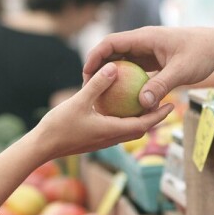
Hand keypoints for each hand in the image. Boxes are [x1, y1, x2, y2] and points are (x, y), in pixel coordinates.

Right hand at [34, 62, 174, 161]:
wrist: (42, 147)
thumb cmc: (59, 126)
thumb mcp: (79, 101)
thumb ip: (97, 85)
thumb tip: (114, 67)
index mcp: (112, 131)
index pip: (143, 125)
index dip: (159, 115)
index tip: (171, 105)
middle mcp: (111, 138)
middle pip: (140, 129)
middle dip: (154, 118)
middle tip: (165, 103)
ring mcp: (103, 141)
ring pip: (128, 130)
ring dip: (140, 120)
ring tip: (147, 104)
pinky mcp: (95, 140)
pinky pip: (116, 129)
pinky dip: (124, 120)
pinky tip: (120, 107)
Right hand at [84, 26, 213, 110]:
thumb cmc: (202, 54)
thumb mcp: (181, 71)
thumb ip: (161, 86)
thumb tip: (142, 104)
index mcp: (145, 38)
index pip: (111, 43)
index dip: (95, 57)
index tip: (86, 74)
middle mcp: (143, 43)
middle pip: (112, 53)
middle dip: (98, 69)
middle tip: (88, 89)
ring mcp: (148, 52)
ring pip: (122, 63)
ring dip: (111, 77)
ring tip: (101, 96)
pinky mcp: (153, 61)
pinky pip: (134, 71)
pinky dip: (126, 83)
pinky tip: (122, 101)